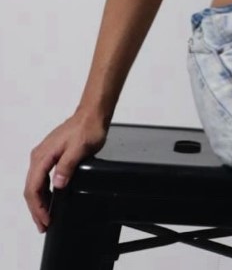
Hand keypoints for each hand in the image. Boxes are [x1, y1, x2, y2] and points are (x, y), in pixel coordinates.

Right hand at [24, 110, 107, 232]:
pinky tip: (50, 199)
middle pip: (31, 188)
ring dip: (39, 201)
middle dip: (36, 209)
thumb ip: (67, 166)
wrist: (92, 114)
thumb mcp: (79, 149)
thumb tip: (57, 184)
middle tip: (44, 225)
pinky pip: (41, 177)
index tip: (46, 220)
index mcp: (43, 155)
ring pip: (35, 183)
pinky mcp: (50, 154)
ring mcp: (43, 154)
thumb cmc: (87, 128)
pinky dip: (43, 191)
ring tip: (46, 216)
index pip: (34, 187)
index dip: (38, 207)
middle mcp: (39, 155)